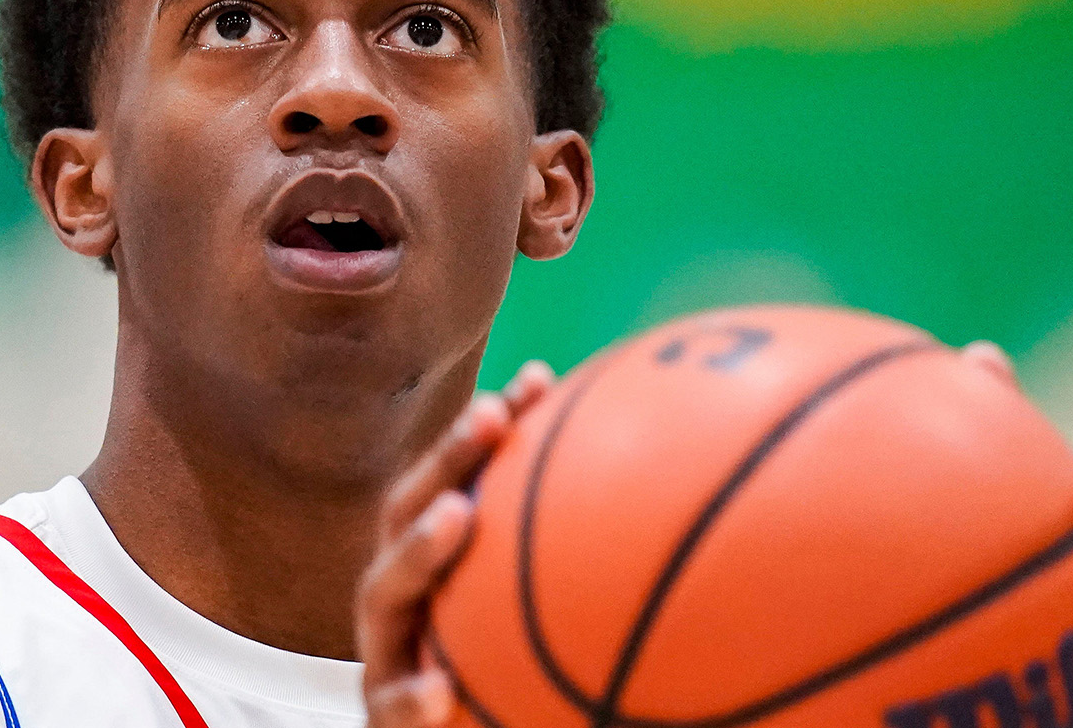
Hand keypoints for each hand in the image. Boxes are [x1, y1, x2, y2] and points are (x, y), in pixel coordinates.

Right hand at [358, 361, 555, 727]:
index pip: (457, 478)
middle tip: (493, 417)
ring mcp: (387, 650)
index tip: (539, 378)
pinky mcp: (383, 717)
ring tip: (456, 516)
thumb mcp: (545, 626)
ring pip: (383, 592)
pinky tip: (441, 692)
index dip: (492, 428)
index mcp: (436, 561)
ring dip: (417, 548)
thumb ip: (587, 568)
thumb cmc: (510, 686)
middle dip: (449, 457)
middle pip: (410, 510)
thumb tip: (689, 512)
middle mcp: (404, 594)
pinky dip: (411, 697)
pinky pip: (391, 706)